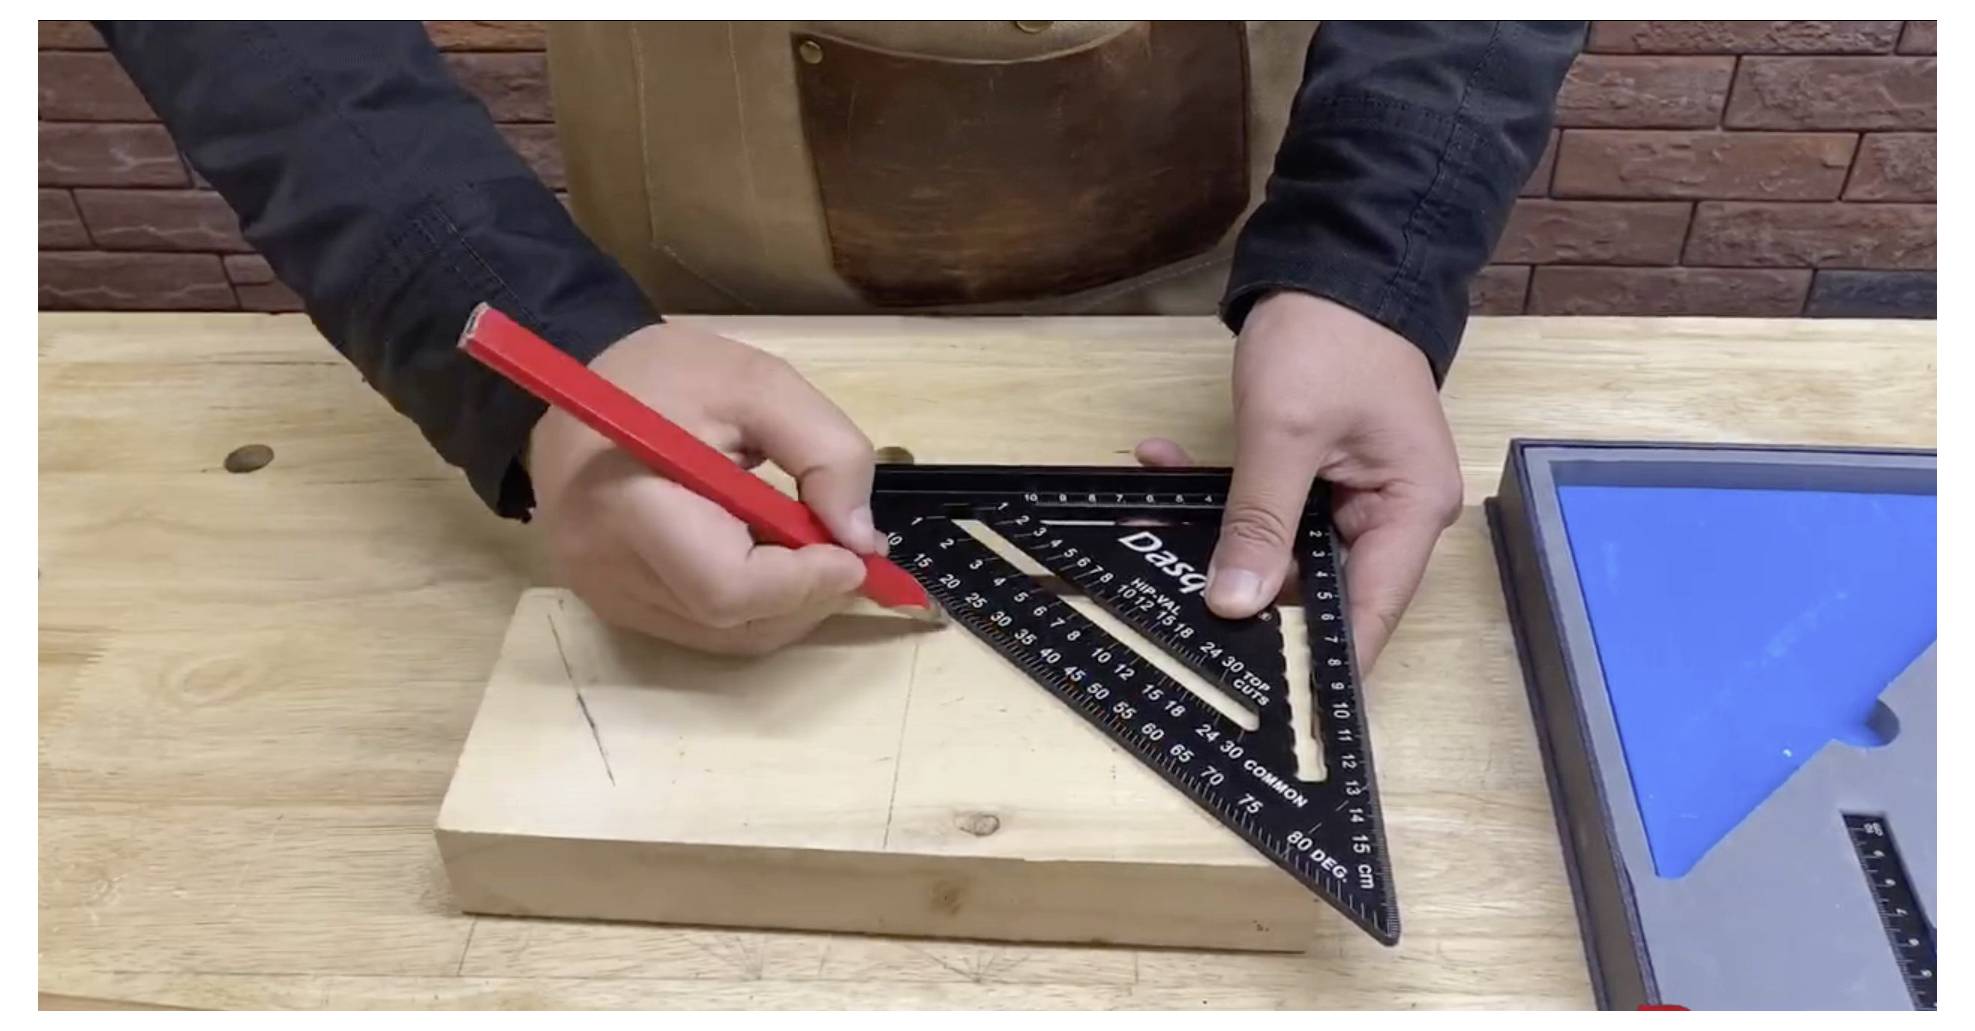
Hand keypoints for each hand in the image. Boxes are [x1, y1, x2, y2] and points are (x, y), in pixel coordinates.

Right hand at [526, 322, 883, 654]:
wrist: (581, 387)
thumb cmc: (665, 378)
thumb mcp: (759, 383)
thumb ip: (824, 451)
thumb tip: (861, 539)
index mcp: (630, 505)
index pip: (726, 587)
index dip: (803, 582)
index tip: (856, 552)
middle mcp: (607, 570)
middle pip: (733, 623)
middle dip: (808, 595)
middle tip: (850, 553)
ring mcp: (608, 596)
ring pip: (726, 638)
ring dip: (789, 605)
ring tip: (816, 551)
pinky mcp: (616, 606)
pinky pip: (703, 629)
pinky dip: (756, 607)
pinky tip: (773, 560)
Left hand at [1137, 291, 1462, 671]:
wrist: (1333, 257)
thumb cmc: (1330, 336)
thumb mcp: (1285, 434)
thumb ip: (1259, 524)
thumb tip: (1233, 604)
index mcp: (1410, 512)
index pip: (1368, 615)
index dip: (1316, 659)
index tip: (1259, 688)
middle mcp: (1391, 514)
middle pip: (1317, 587)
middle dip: (1239, 581)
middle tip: (1172, 580)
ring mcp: (1354, 495)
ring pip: (1279, 546)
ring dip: (1217, 527)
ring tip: (1155, 507)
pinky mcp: (1319, 473)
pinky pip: (1268, 505)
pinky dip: (1220, 491)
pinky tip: (1165, 464)